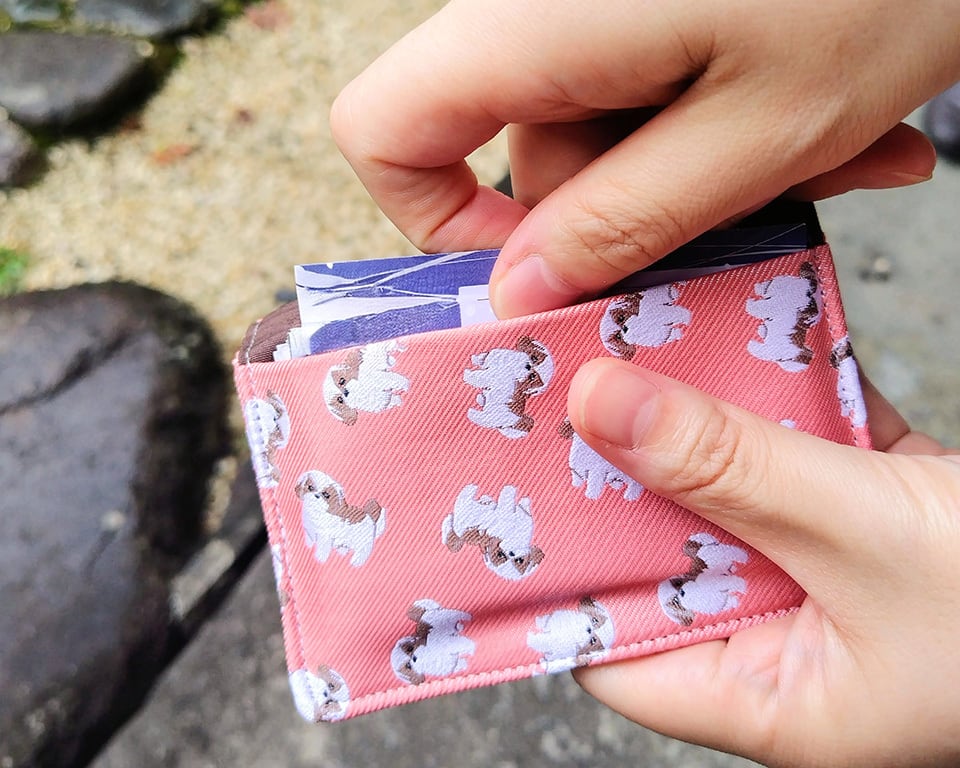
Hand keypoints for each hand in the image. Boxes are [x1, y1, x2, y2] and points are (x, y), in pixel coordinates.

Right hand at [331, 0, 959, 317]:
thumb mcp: (755, 134)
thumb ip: (620, 221)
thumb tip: (519, 287)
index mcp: (533, 24)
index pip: (381, 129)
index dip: (435, 222)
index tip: (536, 269)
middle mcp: (539, 4)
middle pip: (519, 147)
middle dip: (622, 209)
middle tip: (747, 216)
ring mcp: (590, 1)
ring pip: (597, 127)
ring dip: (696, 173)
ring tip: (822, 157)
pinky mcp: (635, 1)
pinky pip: (642, 85)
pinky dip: (717, 125)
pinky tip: (816, 124)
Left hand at [565, 359, 959, 766]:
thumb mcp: (863, 536)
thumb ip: (731, 470)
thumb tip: (600, 404)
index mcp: (773, 696)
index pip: (619, 649)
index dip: (564, 577)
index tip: (521, 493)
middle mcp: (792, 638)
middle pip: (670, 555)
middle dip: (627, 474)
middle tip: (568, 395)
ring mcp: (835, 573)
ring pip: (732, 493)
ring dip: (702, 424)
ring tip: (638, 354)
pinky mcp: (878, 513)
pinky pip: (801, 452)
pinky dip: (780, 399)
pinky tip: (743, 343)